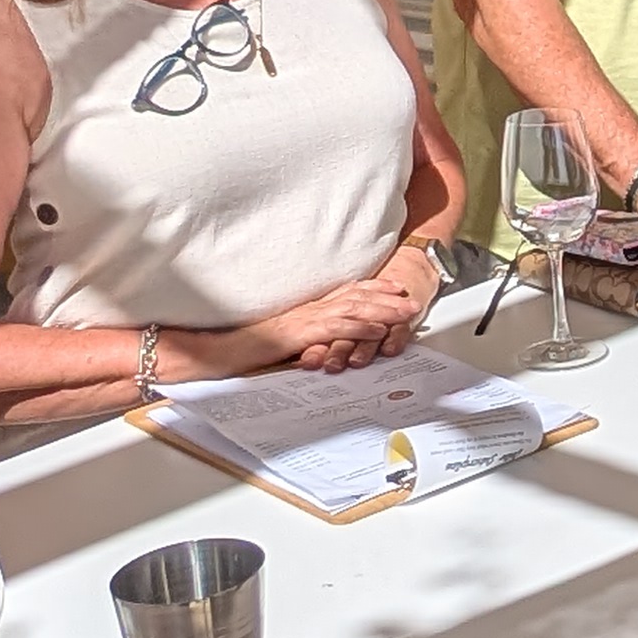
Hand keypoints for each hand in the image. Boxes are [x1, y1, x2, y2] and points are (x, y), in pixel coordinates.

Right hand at [201, 262, 439, 375]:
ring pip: (353, 309)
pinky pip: (336, 328)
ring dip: (383, 309)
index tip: (396, 287)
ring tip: (406, 312)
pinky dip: (360, 327)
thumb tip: (330, 343)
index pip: (347, 292)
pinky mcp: (302, 333)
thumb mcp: (288, 340)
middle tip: (413, 297)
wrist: (225, 350)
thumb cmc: (252, 349)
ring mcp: (306, 318)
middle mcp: (310, 308)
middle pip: (356, 296)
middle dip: (387, 296)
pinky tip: (379, 329)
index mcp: (308, 308)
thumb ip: (310, 338)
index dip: (374, 288)